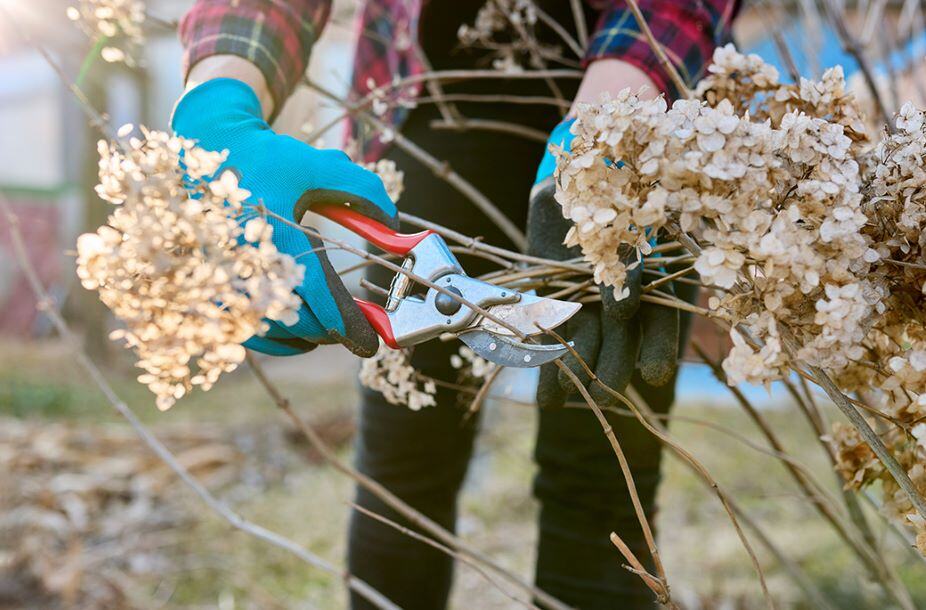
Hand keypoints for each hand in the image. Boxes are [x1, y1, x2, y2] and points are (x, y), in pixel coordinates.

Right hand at [171, 77, 396, 356]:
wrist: (203, 147)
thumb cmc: (266, 157)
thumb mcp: (320, 165)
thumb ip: (364, 192)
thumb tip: (394, 228)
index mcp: (276, 237)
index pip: (322, 299)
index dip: (352, 325)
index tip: (372, 341)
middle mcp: (244, 265)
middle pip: (299, 322)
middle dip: (332, 331)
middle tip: (355, 329)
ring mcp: (219, 280)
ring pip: (272, 332)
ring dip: (305, 336)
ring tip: (328, 330)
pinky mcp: (206, 287)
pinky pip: (242, 332)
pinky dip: (273, 339)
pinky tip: (295, 334)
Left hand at [527, 119, 679, 407]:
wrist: (588, 160)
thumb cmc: (617, 165)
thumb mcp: (622, 184)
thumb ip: (621, 222)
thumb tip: (624, 260)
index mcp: (658, 265)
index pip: (663, 311)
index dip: (659, 342)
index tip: (654, 372)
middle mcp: (628, 286)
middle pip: (626, 332)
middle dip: (616, 361)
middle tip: (609, 391)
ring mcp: (591, 292)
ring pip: (590, 337)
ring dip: (579, 369)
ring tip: (567, 401)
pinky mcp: (556, 293)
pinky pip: (551, 329)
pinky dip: (545, 359)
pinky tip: (543, 396)